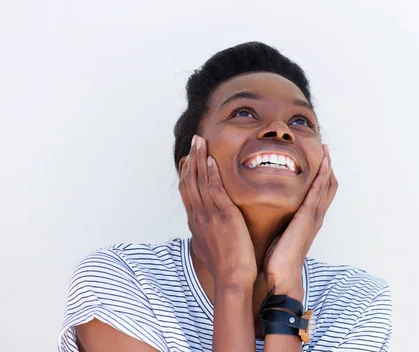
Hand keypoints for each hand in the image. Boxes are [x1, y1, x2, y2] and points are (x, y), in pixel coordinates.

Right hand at [179, 135, 256, 287]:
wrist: (232, 278)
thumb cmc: (225, 267)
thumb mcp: (209, 248)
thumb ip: (205, 236)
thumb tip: (202, 234)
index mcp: (196, 222)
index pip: (187, 191)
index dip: (187, 172)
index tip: (188, 157)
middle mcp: (198, 216)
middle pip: (190, 181)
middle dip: (191, 159)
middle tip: (194, 141)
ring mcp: (209, 215)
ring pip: (200, 181)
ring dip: (199, 159)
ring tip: (200, 141)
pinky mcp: (223, 216)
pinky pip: (215, 190)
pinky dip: (211, 174)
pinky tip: (211, 160)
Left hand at [264, 144, 338, 294]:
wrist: (282, 276)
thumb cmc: (278, 258)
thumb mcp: (281, 234)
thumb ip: (282, 222)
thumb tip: (272, 212)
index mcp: (309, 219)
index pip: (321, 192)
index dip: (322, 175)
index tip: (319, 159)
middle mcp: (316, 216)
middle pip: (328, 186)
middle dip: (328, 167)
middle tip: (325, 148)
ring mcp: (314, 217)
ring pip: (326, 186)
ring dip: (327, 167)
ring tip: (326, 151)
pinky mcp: (307, 218)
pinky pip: (317, 193)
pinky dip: (321, 177)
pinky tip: (322, 165)